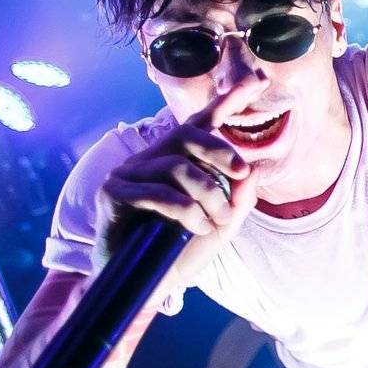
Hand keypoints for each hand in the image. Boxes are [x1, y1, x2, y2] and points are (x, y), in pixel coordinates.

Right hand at [95, 72, 269, 290]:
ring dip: (207, 194)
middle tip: (240, 174)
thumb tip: (250, 170)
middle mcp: (151, 159)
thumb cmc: (180, 252)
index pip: (201, 123)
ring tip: (216, 219)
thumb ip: (239, 198)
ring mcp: (129, 174)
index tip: (255, 79)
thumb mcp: (222, 224)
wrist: (144, 287)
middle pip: (188, 133)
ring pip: (177, 166)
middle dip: (221, 151)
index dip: (226, 101)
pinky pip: (157, 191)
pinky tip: (195, 226)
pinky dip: (185, 210)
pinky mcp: (113, 193)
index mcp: (177, 160)